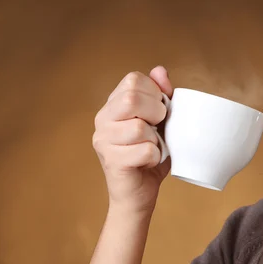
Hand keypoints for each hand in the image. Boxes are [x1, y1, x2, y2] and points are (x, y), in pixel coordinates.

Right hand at [92, 66, 172, 213]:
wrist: (140, 193)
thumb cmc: (150, 154)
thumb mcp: (160, 120)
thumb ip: (160, 94)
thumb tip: (160, 70)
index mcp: (112, 105)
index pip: (133, 80)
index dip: (154, 92)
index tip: (160, 109)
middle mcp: (102, 120)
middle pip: (132, 99)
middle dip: (156, 112)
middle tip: (158, 127)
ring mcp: (103, 141)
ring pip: (140, 128)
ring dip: (155, 139)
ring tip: (151, 147)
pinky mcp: (112, 161)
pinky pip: (145, 150)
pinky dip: (156, 156)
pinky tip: (148, 161)